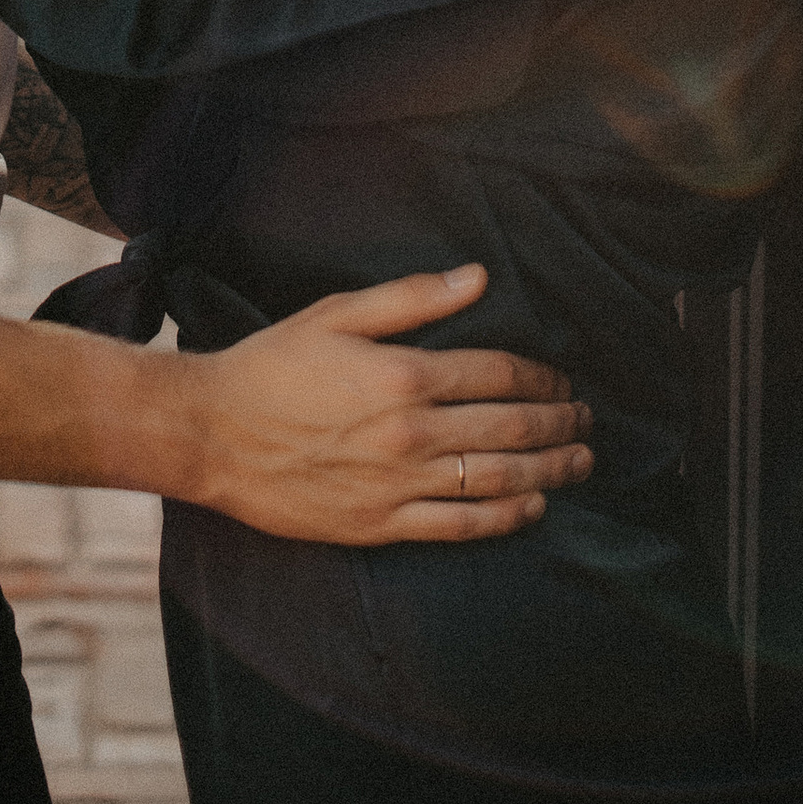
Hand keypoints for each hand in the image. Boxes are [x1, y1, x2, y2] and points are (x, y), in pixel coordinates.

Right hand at [184, 264, 591, 544]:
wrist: (215, 436)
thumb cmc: (274, 365)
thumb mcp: (339, 313)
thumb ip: (413, 298)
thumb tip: (477, 277)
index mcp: (403, 374)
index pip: (497, 373)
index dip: (540, 376)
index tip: (562, 377)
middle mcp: (410, 435)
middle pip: (510, 429)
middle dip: (559, 423)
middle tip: (587, 419)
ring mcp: (398, 486)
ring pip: (496, 480)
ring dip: (549, 470)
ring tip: (579, 460)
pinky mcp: (382, 525)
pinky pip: (460, 526)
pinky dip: (505, 517)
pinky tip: (533, 507)